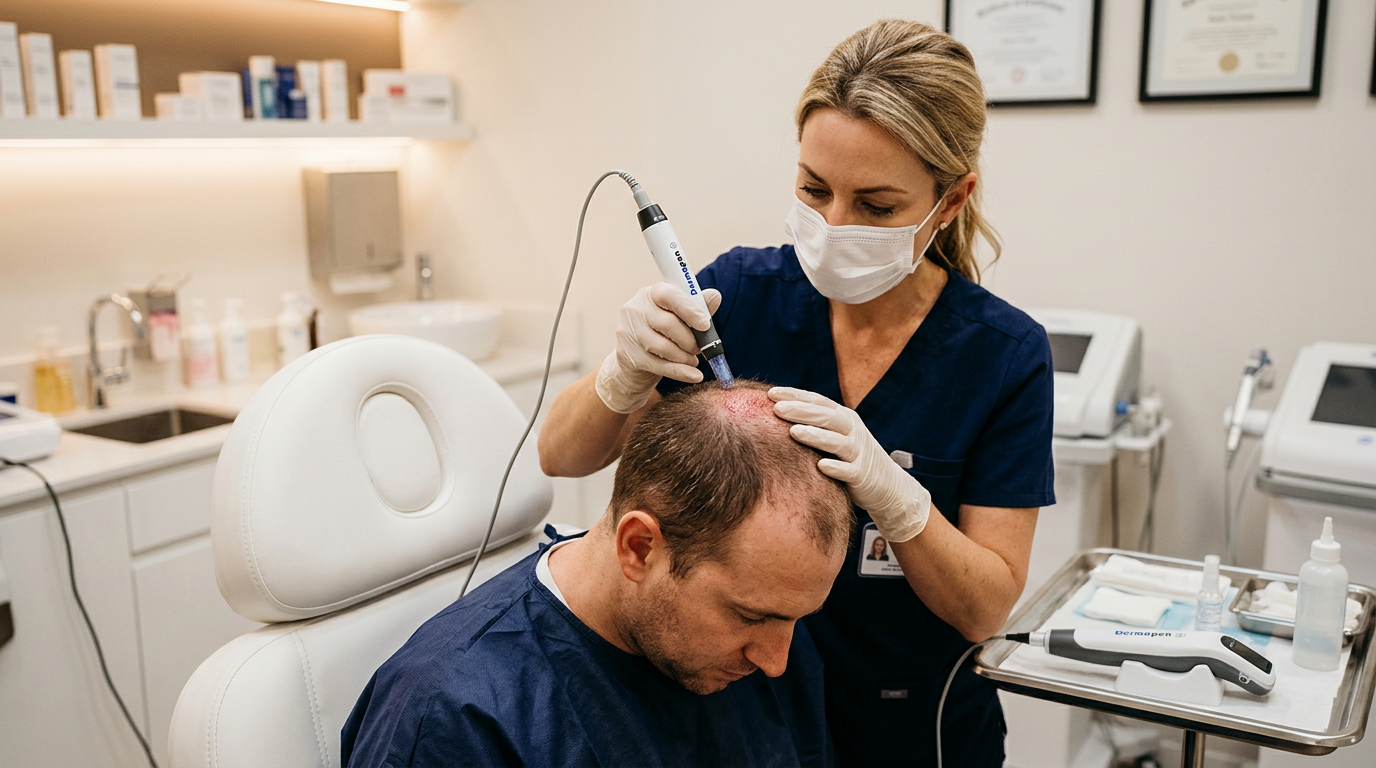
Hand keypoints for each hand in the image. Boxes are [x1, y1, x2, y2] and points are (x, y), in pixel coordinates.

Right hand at [595, 283, 722, 413]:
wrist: (636, 359)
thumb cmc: (664, 331)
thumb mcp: (682, 316)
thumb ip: (699, 306)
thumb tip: (715, 296)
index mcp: (651, 293)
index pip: (668, 295)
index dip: (689, 310)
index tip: (705, 325)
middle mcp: (635, 309)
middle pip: (667, 324)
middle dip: (690, 340)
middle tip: (700, 348)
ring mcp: (628, 332)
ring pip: (663, 347)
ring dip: (685, 357)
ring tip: (693, 359)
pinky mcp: (628, 355)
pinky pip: (659, 365)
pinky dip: (680, 372)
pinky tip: (694, 375)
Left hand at [769, 387, 930, 541]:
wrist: (888, 485)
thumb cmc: (851, 458)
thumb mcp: (836, 436)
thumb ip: (814, 424)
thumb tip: (776, 414)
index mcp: (843, 418)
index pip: (818, 402)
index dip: (796, 396)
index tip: (770, 394)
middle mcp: (852, 431)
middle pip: (826, 417)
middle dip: (801, 411)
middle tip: (777, 408)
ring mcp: (858, 453)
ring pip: (837, 442)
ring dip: (817, 436)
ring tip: (794, 432)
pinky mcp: (862, 475)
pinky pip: (849, 470)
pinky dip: (836, 468)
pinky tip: (821, 466)